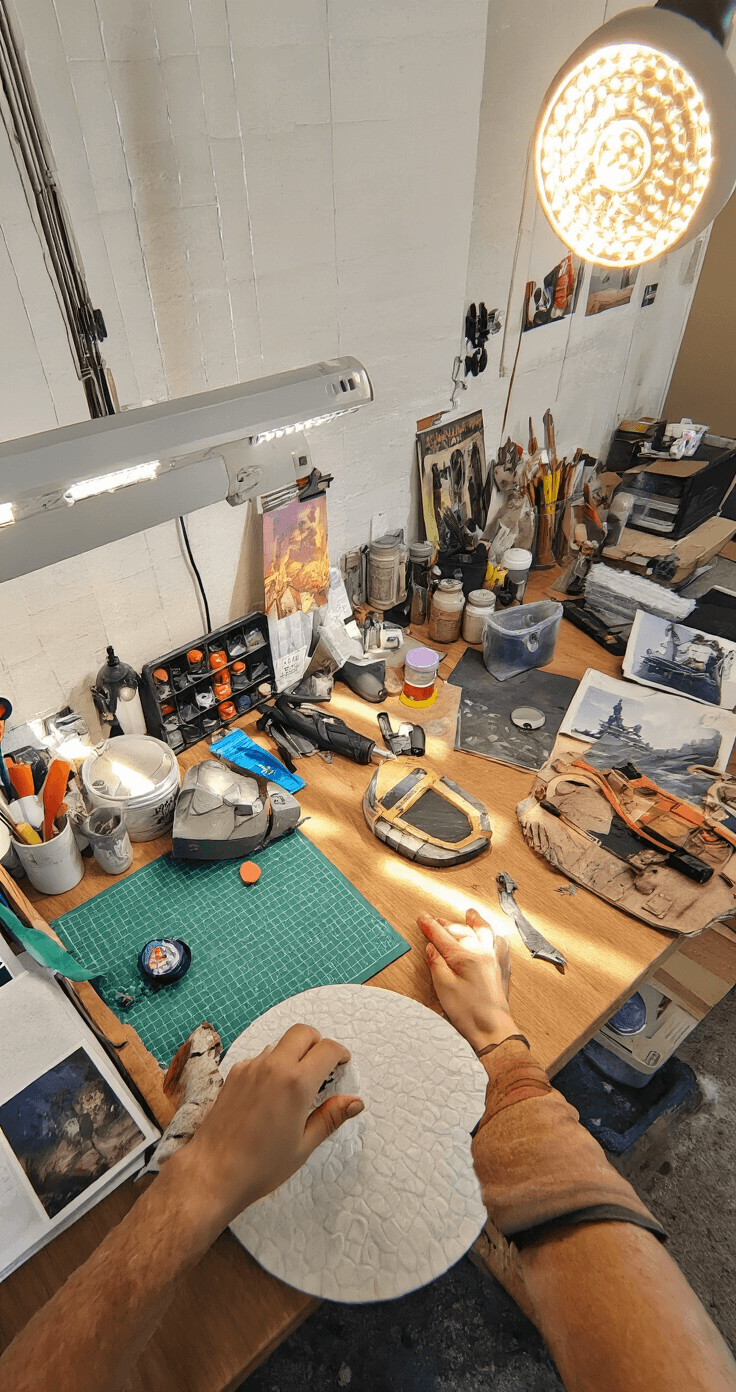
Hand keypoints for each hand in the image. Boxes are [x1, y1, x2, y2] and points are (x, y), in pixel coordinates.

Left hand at [174, 1024, 363, 1228]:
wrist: (213, 1172)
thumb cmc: (259, 1165)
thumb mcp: (304, 1145)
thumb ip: (331, 1117)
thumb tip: (355, 1102)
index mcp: (296, 1083)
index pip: (327, 1049)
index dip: (340, 1053)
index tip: (342, 1063)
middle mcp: (273, 1067)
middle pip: (302, 1033)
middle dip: (317, 1043)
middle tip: (323, 1065)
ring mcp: (250, 1068)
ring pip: (279, 1044)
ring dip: (293, 1054)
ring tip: (296, 1086)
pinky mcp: (234, 1074)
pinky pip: (260, 1058)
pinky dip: (272, 1065)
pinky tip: (271, 1094)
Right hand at [418, 908, 515, 1052]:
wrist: (492, 1029)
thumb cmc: (468, 1012)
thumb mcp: (444, 987)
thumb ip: (437, 963)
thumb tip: (432, 947)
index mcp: (465, 957)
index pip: (442, 936)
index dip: (430, 926)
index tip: (422, 918)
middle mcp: (481, 953)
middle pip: (461, 931)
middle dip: (446, 924)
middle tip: (435, 920)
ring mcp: (494, 960)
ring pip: (485, 932)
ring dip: (475, 922)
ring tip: (470, 914)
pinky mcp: (501, 970)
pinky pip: (501, 945)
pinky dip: (495, 936)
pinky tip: (495, 936)